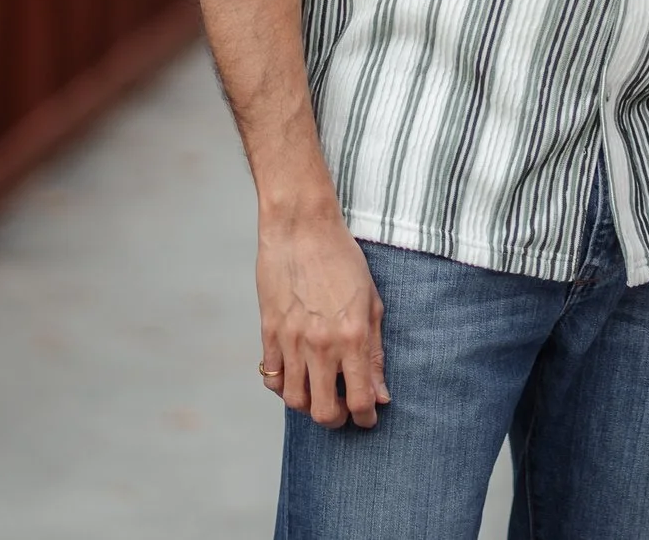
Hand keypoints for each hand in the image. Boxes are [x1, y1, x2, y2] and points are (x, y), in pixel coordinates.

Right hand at [256, 205, 388, 428]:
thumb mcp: (371, 303)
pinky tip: (298, 378)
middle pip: (324, 412)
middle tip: (344, 413)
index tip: (368, 417)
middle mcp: (320, 345)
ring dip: (309, 407)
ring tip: (320, 396)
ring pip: (295, 401)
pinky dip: (285, 387)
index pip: (359, 400)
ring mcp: (291, 341)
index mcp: (352, 337)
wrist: (301, 228)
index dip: (366, 417)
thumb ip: (375, 352)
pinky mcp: (268, 332)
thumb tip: (381, 394)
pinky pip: (273, 377)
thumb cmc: (343, 260)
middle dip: (337, 421)